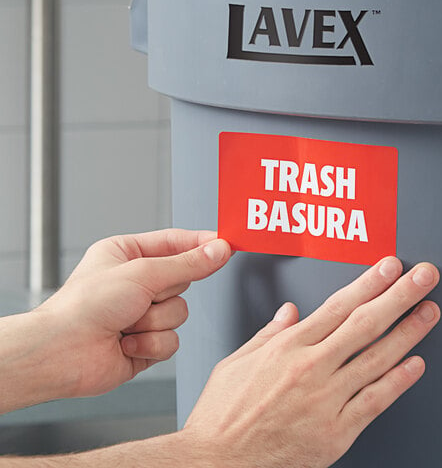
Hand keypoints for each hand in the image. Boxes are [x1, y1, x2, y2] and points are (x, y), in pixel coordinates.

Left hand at [35, 229, 231, 398]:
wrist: (60, 353)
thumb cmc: (82, 306)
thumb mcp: (142, 274)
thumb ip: (187, 263)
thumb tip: (218, 250)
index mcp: (128, 254)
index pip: (176, 243)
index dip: (201, 243)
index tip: (226, 243)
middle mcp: (136, 283)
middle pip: (182, 280)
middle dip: (164, 292)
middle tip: (144, 294)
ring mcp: (141, 314)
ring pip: (180, 313)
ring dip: (155, 321)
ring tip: (127, 322)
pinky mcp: (144, 343)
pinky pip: (171, 341)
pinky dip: (150, 344)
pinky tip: (126, 343)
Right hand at [178, 257, 439, 467]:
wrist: (216, 467)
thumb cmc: (222, 418)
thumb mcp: (235, 363)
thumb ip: (268, 334)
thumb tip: (289, 312)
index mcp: (287, 347)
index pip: (339, 305)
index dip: (370, 283)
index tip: (390, 268)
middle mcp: (311, 368)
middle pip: (366, 324)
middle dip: (400, 296)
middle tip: (423, 277)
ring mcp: (326, 401)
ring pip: (377, 358)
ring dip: (408, 332)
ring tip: (429, 312)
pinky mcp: (335, 433)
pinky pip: (374, 402)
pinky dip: (397, 381)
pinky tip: (415, 364)